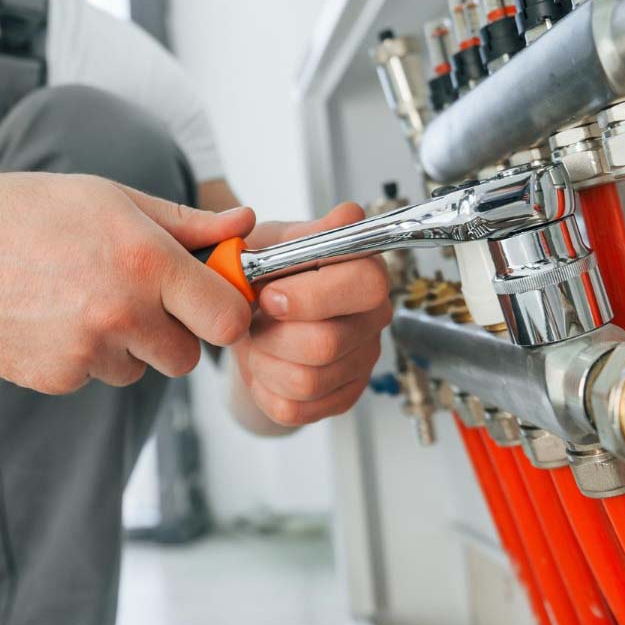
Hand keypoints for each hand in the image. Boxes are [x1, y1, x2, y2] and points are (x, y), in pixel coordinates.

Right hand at [0, 172, 255, 393]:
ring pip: (140, 369)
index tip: (213, 304)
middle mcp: (122, 312)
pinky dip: (86, 358)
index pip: (228, 319)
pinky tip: (56, 319)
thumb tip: (243, 224)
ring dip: (127, 346)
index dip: (227, 314)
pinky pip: (96, 377)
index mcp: (147, 262)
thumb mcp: (115, 199)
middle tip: (145, 303)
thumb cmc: (30, 213)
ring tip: (85, 300)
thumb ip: (188, 223)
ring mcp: (88, 351)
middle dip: (176, 335)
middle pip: (188, 357)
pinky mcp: (57, 378)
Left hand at [232, 202, 391, 427]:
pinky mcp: (342, 396)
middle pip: (326, 344)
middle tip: (255, 319)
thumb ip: (304, 233)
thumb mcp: (275, 242)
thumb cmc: (268, 274)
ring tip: (256, 340)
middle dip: (273, 335)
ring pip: (306, 381)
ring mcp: (361, 360)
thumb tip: (348, 215)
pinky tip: (265, 364)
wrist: (251, 318)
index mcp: (365, 271)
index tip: (270, 295)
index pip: (365, 285)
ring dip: (264, 361)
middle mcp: (373, 317)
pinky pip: (294, 409)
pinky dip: (264, 389)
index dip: (311, 296)